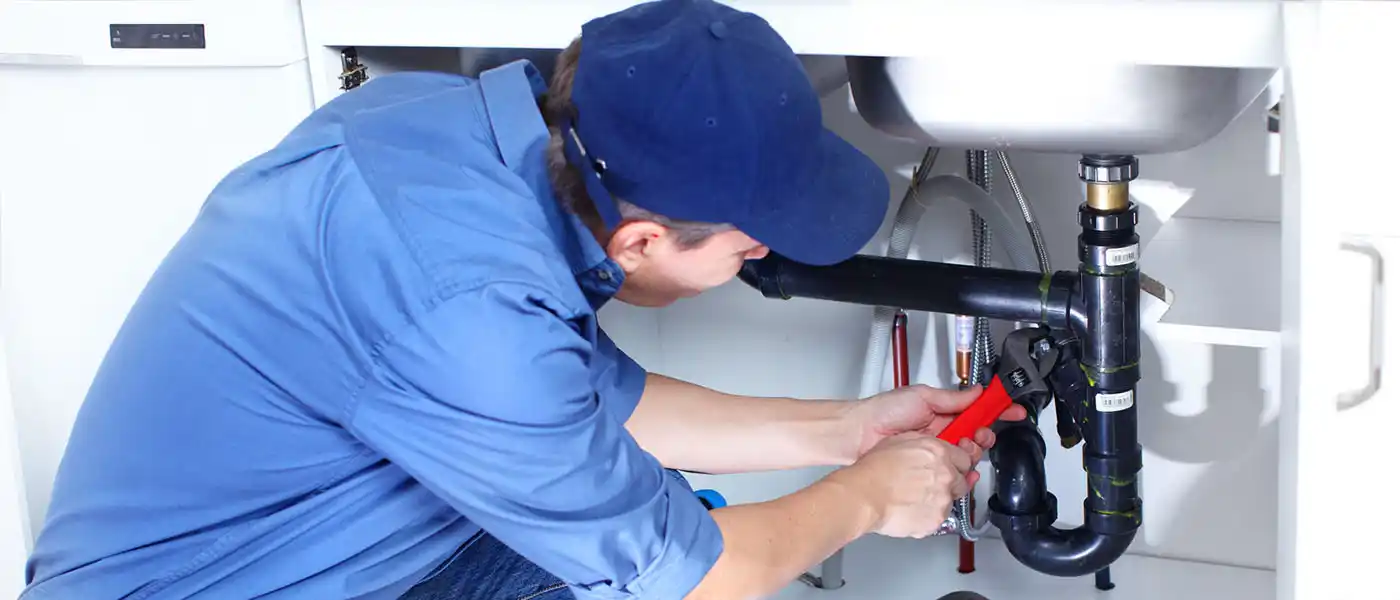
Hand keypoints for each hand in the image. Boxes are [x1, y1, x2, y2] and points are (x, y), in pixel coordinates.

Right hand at [825, 432, 974, 537]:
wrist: (864, 496)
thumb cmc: (874, 470)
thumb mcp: (899, 441)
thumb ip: (925, 444)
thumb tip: (933, 448)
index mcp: (939, 453)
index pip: (966, 458)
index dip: (958, 463)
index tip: (954, 467)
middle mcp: (946, 475)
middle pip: (963, 481)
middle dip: (950, 483)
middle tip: (929, 485)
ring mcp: (943, 499)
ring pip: (951, 501)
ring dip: (938, 500)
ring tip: (913, 498)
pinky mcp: (937, 520)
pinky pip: (938, 518)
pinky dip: (928, 516)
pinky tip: (910, 509)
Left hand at [850, 384, 1026, 463]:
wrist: (859, 434)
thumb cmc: (883, 411)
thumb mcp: (922, 397)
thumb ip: (953, 398)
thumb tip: (977, 391)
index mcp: (943, 411)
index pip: (977, 410)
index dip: (997, 410)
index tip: (1013, 410)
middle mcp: (943, 431)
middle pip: (978, 435)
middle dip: (985, 435)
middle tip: (979, 434)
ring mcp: (937, 449)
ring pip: (968, 454)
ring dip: (972, 451)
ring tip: (961, 447)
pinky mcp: (930, 466)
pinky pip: (954, 470)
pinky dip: (963, 471)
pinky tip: (963, 469)